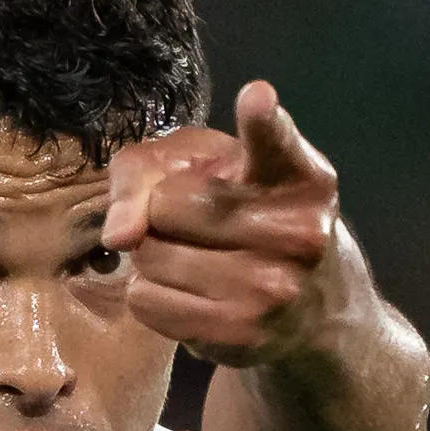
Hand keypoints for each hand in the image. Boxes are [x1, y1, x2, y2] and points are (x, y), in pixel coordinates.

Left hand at [103, 79, 357, 370]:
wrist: (309, 312)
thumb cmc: (248, 221)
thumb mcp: (213, 173)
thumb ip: (146, 173)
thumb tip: (120, 235)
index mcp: (303, 179)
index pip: (278, 143)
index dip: (264, 120)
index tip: (256, 97)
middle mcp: (299, 231)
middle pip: (169, 204)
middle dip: (163, 212)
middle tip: (197, 225)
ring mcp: (271, 287)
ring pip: (150, 255)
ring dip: (153, 256)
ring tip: (197, 260)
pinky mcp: (239, 332)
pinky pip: (146, 300)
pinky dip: (151, 295)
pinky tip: (190, 294)